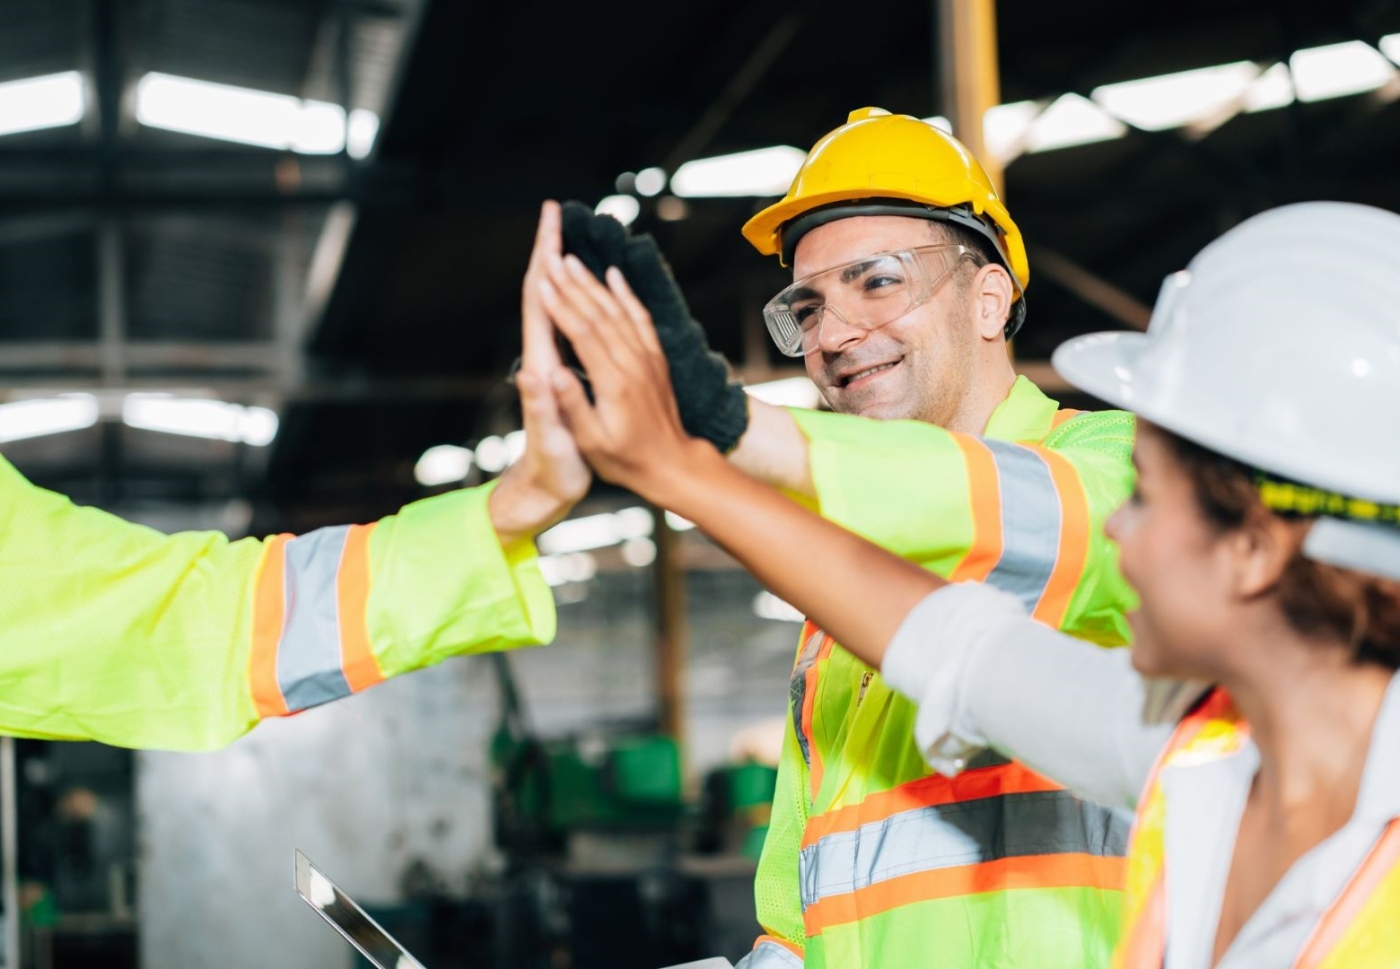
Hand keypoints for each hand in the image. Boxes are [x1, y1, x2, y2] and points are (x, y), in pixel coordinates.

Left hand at [489, 202, 590, 546]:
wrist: (543, 492)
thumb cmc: (552, 472)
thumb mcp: (553, 443)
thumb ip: (544, 408)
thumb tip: (536, 373)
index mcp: (542, 366)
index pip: (538, 301)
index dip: (543, 260)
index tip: (551, 224)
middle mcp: (541, 359)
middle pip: (541, 293)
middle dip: (547, 251)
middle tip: (556, 213)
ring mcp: (550, 365)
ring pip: (555, 304)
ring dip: (559, 269)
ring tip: (569, 237)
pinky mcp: (561, 375)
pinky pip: (569, 325)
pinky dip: (576, 299)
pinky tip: (586, 289)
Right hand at [559, 202, 749, 451]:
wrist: (672, 464)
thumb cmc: (625, 459)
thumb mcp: (592, 442)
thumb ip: (573, 405)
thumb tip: (550, 374)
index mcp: (614, 384)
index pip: (583, 335)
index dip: (561, 307)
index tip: (541, 283)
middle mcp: (633, 364)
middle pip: (599, 314)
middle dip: (572, 284)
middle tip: (550, 258)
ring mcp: (648, 359)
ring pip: (618, 311)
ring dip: (593, 283)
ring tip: (571, 259)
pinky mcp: (656, 359)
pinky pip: (641, 318)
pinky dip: (626, 294)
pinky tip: (613, 276)